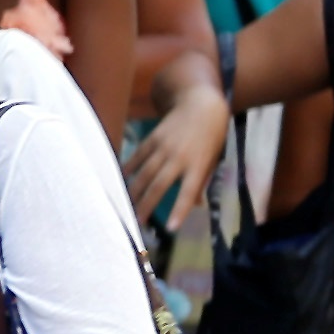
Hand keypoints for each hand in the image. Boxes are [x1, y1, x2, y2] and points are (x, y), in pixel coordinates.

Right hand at [129, 78, 231, 229]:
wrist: (201, 106)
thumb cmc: (211, 137)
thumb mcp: (213, 159)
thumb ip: (203, 181)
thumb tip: (195, 205)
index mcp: (198, 164)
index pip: (189, 192)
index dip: (179, 210)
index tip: (171, 228)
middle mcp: (179, 157)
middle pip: (159, 185)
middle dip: (146, 205)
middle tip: (137, 223)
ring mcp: (163, 147)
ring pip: (145, 174)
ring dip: (134, 192)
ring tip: (126, 207)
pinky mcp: (152, 139)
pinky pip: (137, 158)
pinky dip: (128, 170)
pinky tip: (120, 182)